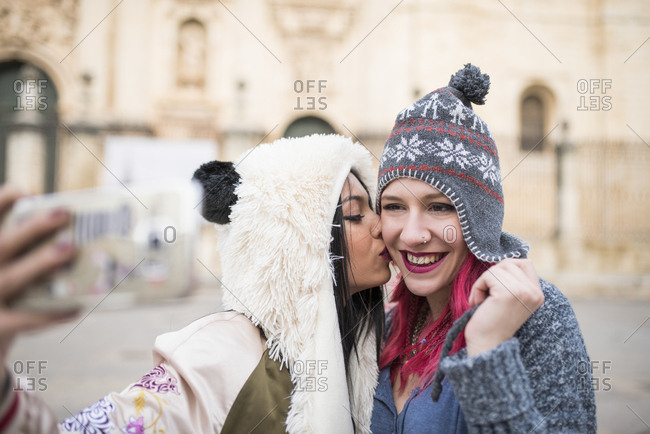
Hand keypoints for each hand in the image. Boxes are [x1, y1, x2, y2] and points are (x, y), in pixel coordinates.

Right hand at [0, 186, 77, 385]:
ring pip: (12, 278)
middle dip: (32, 228)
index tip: (28, 193)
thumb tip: (73, 237)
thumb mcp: (7, 264)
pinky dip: (52, 314)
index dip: (3, 201)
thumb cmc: (5, 293)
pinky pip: (25, 319)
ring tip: (69, 250)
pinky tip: (77, 308)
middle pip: (2, 244)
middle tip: (63, 214)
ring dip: (41, 262)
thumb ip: (24, 248)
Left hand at [464, 258, 543, 356]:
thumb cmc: (492, 322)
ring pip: (497, 268)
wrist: (486, 345)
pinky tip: (478, 303)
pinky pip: (487, 276)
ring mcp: (523, 291)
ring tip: (483, 301)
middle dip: (492, 276)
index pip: (525, 263)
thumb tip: (501, 261)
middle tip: (486, 296)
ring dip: (483, 282)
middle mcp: (534, 292)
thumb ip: (512, 281)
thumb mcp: (509, 299)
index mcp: (537, 294)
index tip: (495, 287)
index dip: (505, 269)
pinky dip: (477, 287)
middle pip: (508, 263)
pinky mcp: (508, 293)